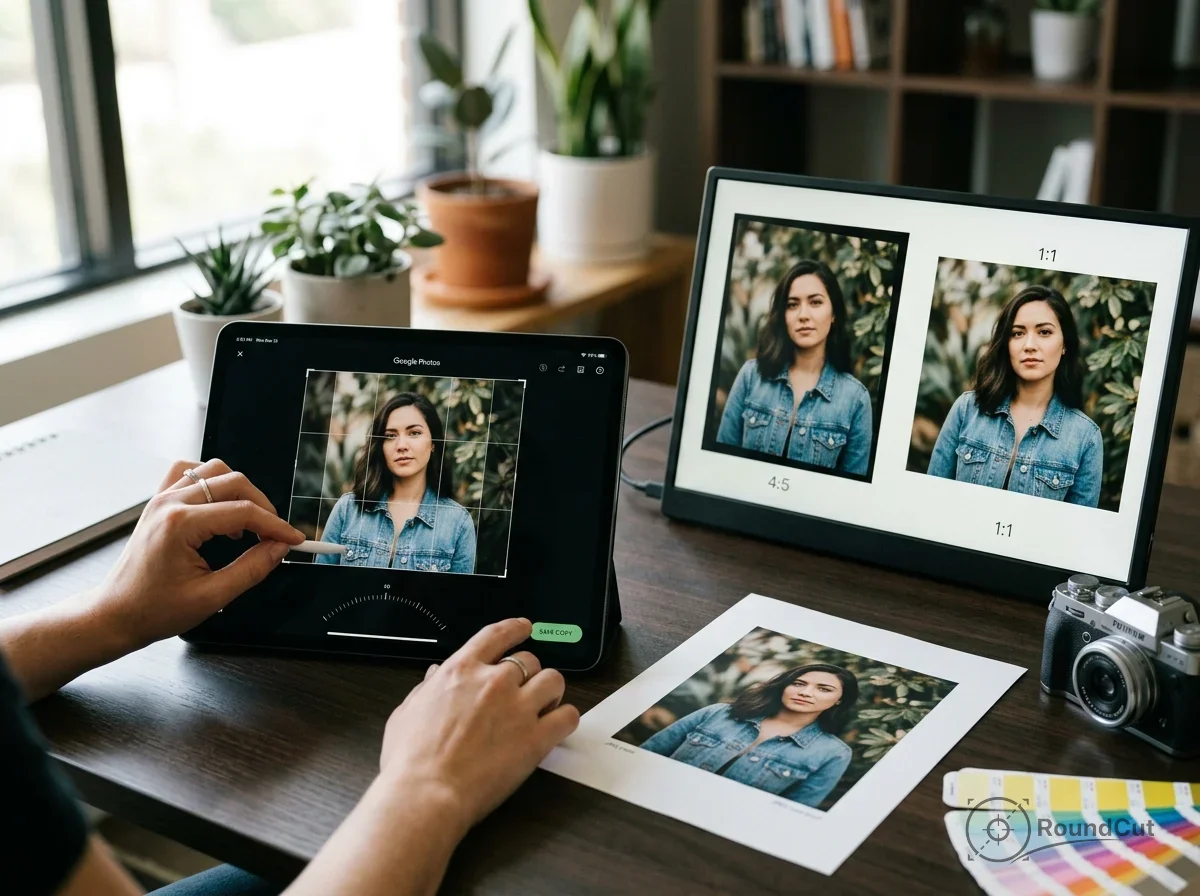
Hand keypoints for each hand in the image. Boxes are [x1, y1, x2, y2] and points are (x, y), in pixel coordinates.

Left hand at [90, 458, 304, 650]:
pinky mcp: (159, 503)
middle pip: (233, 482)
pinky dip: (211, 482)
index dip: (276, 525)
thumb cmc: (154, 609)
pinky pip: (189, 473)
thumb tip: (279, 549)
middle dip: (262, 506)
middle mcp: (170, 503)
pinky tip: (219, 505)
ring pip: (213, 471)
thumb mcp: (211, 597)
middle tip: (274, 534)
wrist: (116, 614)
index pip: (243, 512)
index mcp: (181, 524)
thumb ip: (251, 569)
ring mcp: (162, 499)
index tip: (294, 540)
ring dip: (239, 491)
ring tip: (246, 522)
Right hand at [379, 618, 579, 833]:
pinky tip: (556, 726)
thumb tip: (434, 675)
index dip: (515, 628)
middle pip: (529, 659)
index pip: (497, 635)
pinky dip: (565, 719)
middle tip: (525, 690)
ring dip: (551, 691)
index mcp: (461, 671)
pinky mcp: (536, 738)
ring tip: (545, 705)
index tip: (525, 627)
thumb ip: (426, 689)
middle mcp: (494, 682)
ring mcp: (518, 708)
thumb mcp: (406, 713)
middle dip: (529, 674)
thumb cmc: (411, 760)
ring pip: (554, 680)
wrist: (426, 793)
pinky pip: (568, 716)